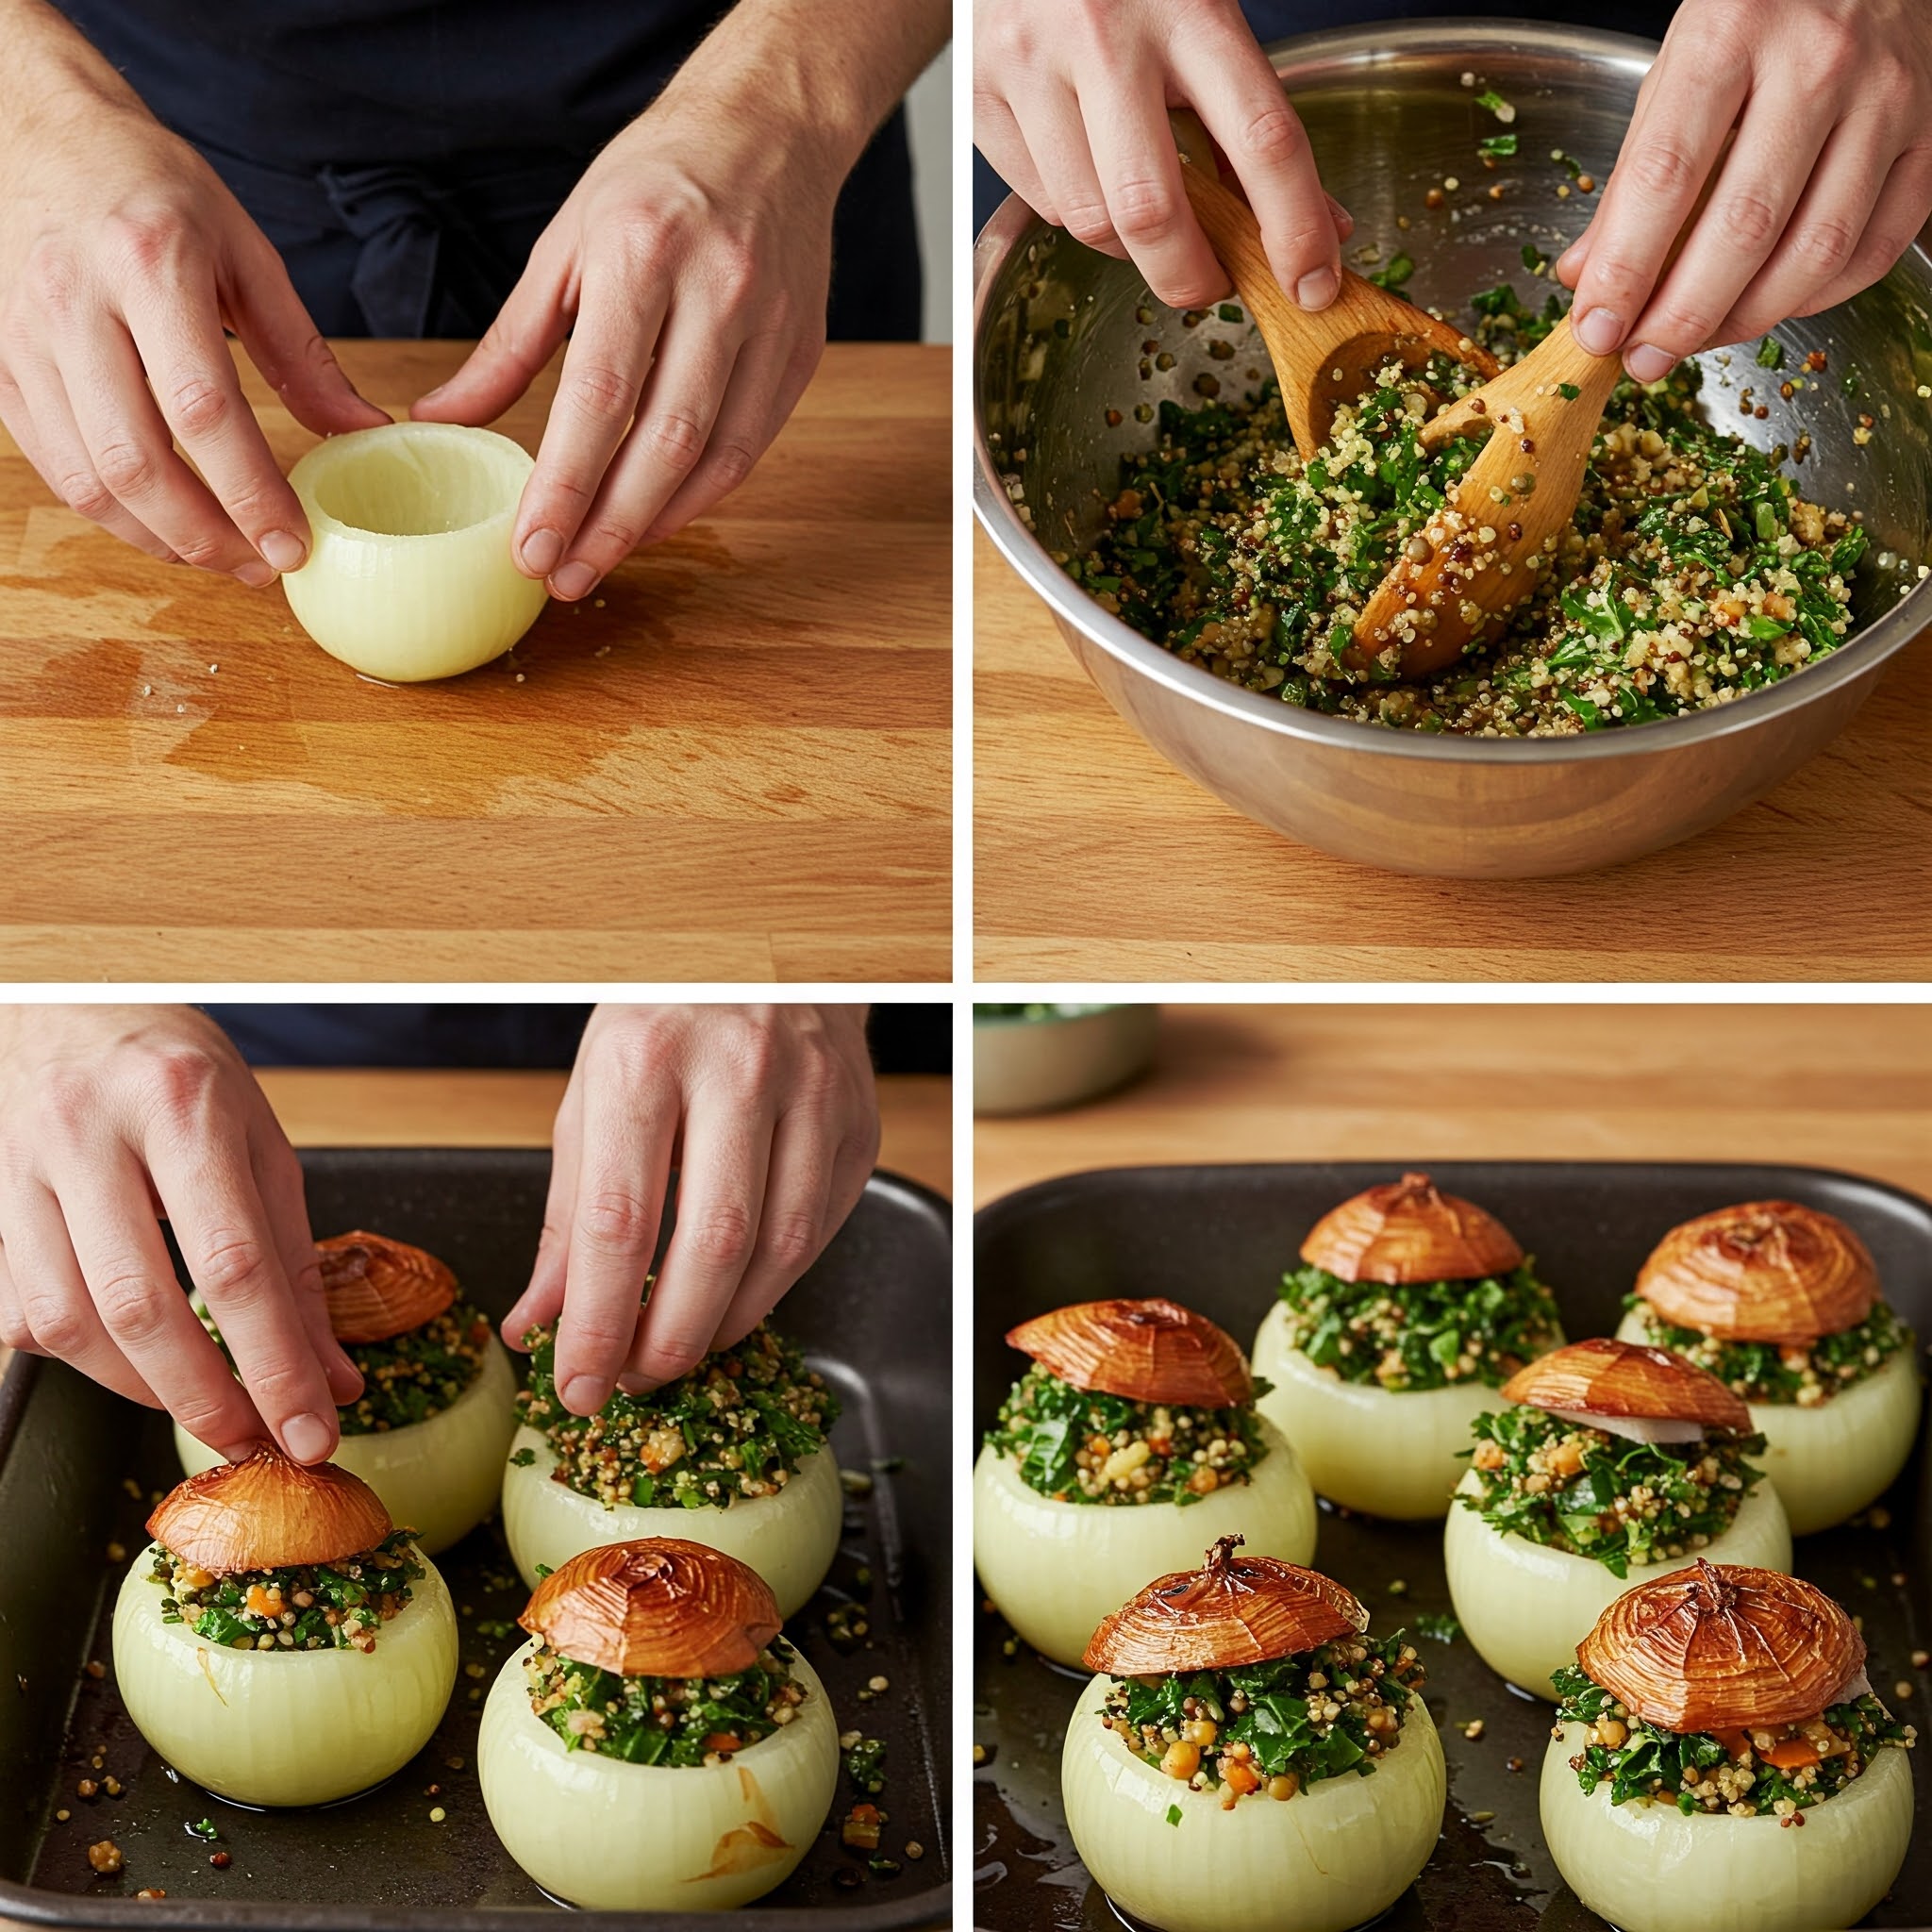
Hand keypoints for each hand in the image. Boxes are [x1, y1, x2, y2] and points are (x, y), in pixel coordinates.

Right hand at [0, 45, 386, 580]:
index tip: (294, 544)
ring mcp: (26, 338)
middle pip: (137, 461)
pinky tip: (165, 526)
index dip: (251, 493)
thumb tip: (367, 434)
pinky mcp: (0, 364)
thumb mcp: (246, 252)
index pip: (202, 411)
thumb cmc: (151, 187)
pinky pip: (55, 465)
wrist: (39, 133)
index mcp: (150, 266)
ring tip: (223, 555)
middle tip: (263, 566)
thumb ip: (305, 355)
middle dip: (207, 536)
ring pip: (89, 478)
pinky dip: (113, 514)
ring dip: (161, 539)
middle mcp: (76, 304)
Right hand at [0, 1006, 361, 1461]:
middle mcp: (92, 1135)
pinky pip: (22, 1312)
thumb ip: (297, 1262)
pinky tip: (126, 1355)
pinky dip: (80, 1356)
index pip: (235, 1264)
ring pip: (67, 1322)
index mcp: (185, 1108)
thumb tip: (333, 1376)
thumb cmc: (180, 1073)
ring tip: (199, 1404)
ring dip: (139, 1388)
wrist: (73, 1007)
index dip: (274, 1364)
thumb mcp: (262, 1143)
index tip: (311, 1428)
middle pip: (139, 1305)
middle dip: (202, 1397)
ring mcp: (23, 1169)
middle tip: (252, 1441)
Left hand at [409, 85, 835, 600]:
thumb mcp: (566, 244)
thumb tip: (444, 419)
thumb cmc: (654, 181)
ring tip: (602, 561)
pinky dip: (701, 495)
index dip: (565, 485)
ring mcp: (769, 326)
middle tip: (562, 578)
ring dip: (656, 524)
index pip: (600, 398)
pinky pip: (749, 447)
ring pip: (714, 458)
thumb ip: (511, 343)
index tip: (531, 546)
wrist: (768, 131)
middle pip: (663, 443)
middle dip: (609, 525)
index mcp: (641, 255)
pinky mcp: (801, 353)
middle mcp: (715, 293)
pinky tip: (658, 519)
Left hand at [504, 1005, 878, 1413]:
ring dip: (725, 1323)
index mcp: (646, 1058)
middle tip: (632, 1384)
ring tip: (680, 1346)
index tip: (577, 1385)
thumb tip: (538, 1323)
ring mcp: (812, 1094)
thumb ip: (569, 1216)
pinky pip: (820, 1230)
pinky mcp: (858, 1122)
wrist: (763, 953)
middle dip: (668, 1340)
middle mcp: (737, 1070)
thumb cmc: (663, 1021)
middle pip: (711, 1245)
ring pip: (780, 1248)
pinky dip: (773, 1283)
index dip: (595, 1322)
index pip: (618, 1220)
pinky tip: (735, 1295)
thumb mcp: (592, 1096)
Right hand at [974, 0, 1349, 309]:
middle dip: (1191, 276)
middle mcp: (1103, 35)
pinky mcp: (981, 96)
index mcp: (1187, 7)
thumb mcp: (1206, 21)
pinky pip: (1042, 204)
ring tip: (1150, 222)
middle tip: (1214, 285)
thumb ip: (1256, 121)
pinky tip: (1096, 178)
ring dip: (1131, 250)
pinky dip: (1080, 214)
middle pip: (1153, 212)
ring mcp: (1031, 66)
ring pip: (1090, 222)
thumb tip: (1319, 227)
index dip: (1294, 229)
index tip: (1311, 283)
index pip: (1262, 139)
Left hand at [1557, 0, 1931, 380]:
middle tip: (1642, 359)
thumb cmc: (1760, 11)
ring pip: (1816, 250)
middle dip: (1683, 316)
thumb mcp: (1678, 67)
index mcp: (1731, 35)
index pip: (1666, 177)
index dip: (1626, 270)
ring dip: (1746, 319)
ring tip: (1694, 343)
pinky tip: (1768, 307)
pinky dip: (1816, 298)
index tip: (1598, 329)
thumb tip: (1588, 275)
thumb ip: (1634, 170)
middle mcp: (1818, 65)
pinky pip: (1875, 247)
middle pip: (1745, 228)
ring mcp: (1887, 99)